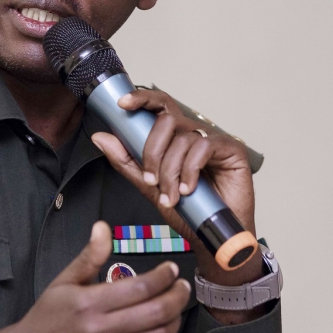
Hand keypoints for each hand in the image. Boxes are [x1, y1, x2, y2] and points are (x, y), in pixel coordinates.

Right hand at [14, 221, 190, 332]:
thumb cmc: (47, 317)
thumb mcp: (64, 281)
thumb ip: (89, 256)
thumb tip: (103, 227)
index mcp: (89, 304)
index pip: (140, 287)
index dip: (163, 276)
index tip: (171, 268)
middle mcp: (101, 331)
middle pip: (156, 312)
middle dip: (177, 296)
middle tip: (182, 286)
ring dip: (174, 320)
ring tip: (176, 307)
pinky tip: (162, 329)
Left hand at [91, 88, 257, 284]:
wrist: (212, 234)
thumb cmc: (186, 210)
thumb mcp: (148, 186)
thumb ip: (126, 161)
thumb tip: (101, 137)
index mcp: (174, 137)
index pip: (158, 106)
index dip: (141, 99)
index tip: (122, 104)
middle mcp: (193, 133)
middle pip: (167, 120)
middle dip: (152, 151)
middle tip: (151, 180)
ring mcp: (213, 139)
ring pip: (183, 138)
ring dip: (171, 170)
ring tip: (171, 195)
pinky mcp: (231, 149)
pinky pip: (204, 146)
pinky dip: (190, 169)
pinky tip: (189, 189)